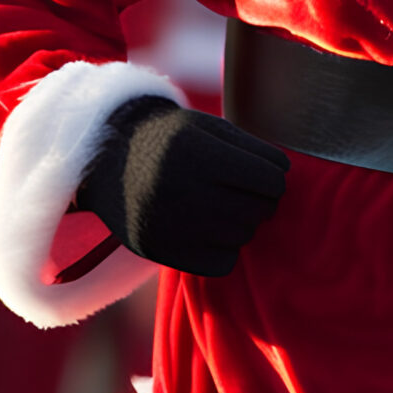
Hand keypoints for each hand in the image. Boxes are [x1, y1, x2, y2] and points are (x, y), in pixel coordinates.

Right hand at [73, 98, 289, 276]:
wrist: (104, 158)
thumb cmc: (171, 140)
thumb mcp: (209, 129)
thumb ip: (252, 151)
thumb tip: (287, 181)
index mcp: (198, 152)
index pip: (271, 178)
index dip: (274, 175)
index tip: (263, 172)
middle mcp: (182, 189)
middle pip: (259, 209)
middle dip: (261, 199)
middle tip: (244, 190)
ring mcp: (168, 224)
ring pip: (243, 236)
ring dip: (243, 222)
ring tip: (222, 205)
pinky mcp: (158, 250)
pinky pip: (222, 263)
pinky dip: (224, 248)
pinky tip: (210, 229)